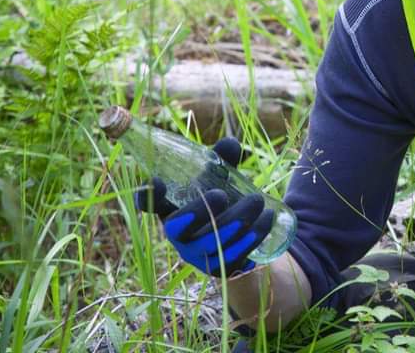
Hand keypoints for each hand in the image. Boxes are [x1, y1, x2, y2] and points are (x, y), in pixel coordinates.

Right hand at [135, 137, 274, 276]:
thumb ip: (223, 158)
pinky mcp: (219, 268)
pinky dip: (251, 239)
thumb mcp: (221, 175)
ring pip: (210, 245)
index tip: (157, 181)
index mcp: (171, 208)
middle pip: (178, 230)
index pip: (149, 204)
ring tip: (258, 201)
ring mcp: (196, 255)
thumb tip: (230, 145)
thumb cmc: (222, 195)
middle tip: (222, 194)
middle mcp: (178, 234)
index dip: (147, 196)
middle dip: (201, 213)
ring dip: (236, 223)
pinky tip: (267, 220)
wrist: (242, 230)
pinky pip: (232, 259)